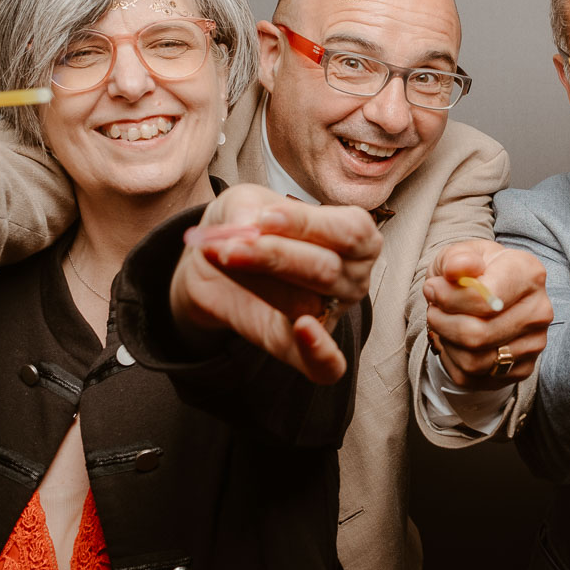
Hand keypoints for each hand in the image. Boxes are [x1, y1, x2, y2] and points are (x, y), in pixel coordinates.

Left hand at [171, 184, 380, 382]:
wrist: (215, 265)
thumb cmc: (247, 226)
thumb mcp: (244, 202)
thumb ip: (248, 209)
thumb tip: (249, 228)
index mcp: (354, 236)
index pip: (350, 232)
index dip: (308, 225)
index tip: (263, 218)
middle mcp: (353, 277)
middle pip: (327, 270)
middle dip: (275, 256)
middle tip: (230, 245)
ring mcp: (332, 314)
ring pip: (309, 304)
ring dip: (264, 283)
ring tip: (226, 259)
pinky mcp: (302, 350)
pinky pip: (325, 367)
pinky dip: (320, 353)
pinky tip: (302, 330)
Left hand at [422, 239, 551, 390]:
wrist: (487, 296)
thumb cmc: (472, 273)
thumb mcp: (459, 255)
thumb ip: (456, 258)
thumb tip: (458, 268)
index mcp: (529, 274)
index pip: (484, 301)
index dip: (448, 298)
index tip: (433, 288)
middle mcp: (539, 311)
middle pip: (477, 335)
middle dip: (443, 323)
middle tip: (433, 310)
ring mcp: (534, 343)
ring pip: (473, 361)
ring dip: (447, 343)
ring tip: (444, 323)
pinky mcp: (522, 369)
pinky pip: (474, 377)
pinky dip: (454, 361)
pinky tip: (456, 341)